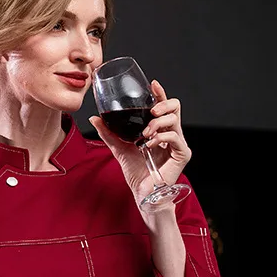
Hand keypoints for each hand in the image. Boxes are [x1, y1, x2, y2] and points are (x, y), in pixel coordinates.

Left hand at [89, 79, 191, 207]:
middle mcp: (171, 134)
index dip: (160, 94)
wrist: (142, 192)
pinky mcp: (182, 153)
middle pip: (175, 108)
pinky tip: (148, 144)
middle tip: (151, 111)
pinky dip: (160, 137)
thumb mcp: (119, 148)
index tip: (152, 84)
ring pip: (174, 120)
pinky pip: (174, 137)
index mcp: (159, 130)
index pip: (163, 107)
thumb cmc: (136, 171)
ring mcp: (178, 143)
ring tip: (145, 134)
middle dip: (162, 104)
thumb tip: (95, 118)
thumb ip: (109, 133)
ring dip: (157, 123)